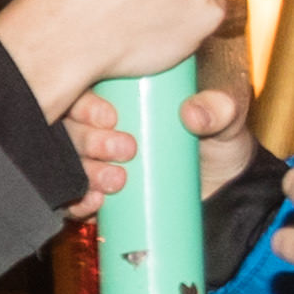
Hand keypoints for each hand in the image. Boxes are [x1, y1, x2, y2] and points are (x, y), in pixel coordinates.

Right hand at [59, 83, 259, 208]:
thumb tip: (193, 115)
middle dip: (87, 141)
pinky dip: (78, 202)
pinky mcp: (96, 190)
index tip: (110, 117)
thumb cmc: (220, 139)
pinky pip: (72, 197)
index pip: (85, 90)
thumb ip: (219, 108)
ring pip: (67, 163)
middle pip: (69, 128)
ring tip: (115, 182)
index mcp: (122, 93)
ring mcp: (95, 159)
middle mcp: (99, 125)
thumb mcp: (227, 116)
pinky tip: (94, 203)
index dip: (87, 103)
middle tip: (124, 150)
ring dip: (84, 173)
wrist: (225, 188)